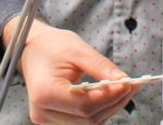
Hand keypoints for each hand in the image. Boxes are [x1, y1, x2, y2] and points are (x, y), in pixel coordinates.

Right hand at [3, 17, 138, 124]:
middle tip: (131, 86)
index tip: (128, 84)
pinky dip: (99, 111)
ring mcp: (46, 119)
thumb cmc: (50, 46)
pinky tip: (108, 96)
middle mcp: (43, 112)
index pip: (85, 106)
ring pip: (88, 124)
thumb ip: (100, 67)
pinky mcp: (53, 120)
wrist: (31, 49)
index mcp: (44, 93)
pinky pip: (82, 121)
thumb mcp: (77, 49)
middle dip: (113, 103)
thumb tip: (124, 81)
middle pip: (88, 119)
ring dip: (108, 108)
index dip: (110, 97)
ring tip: (122, 90)